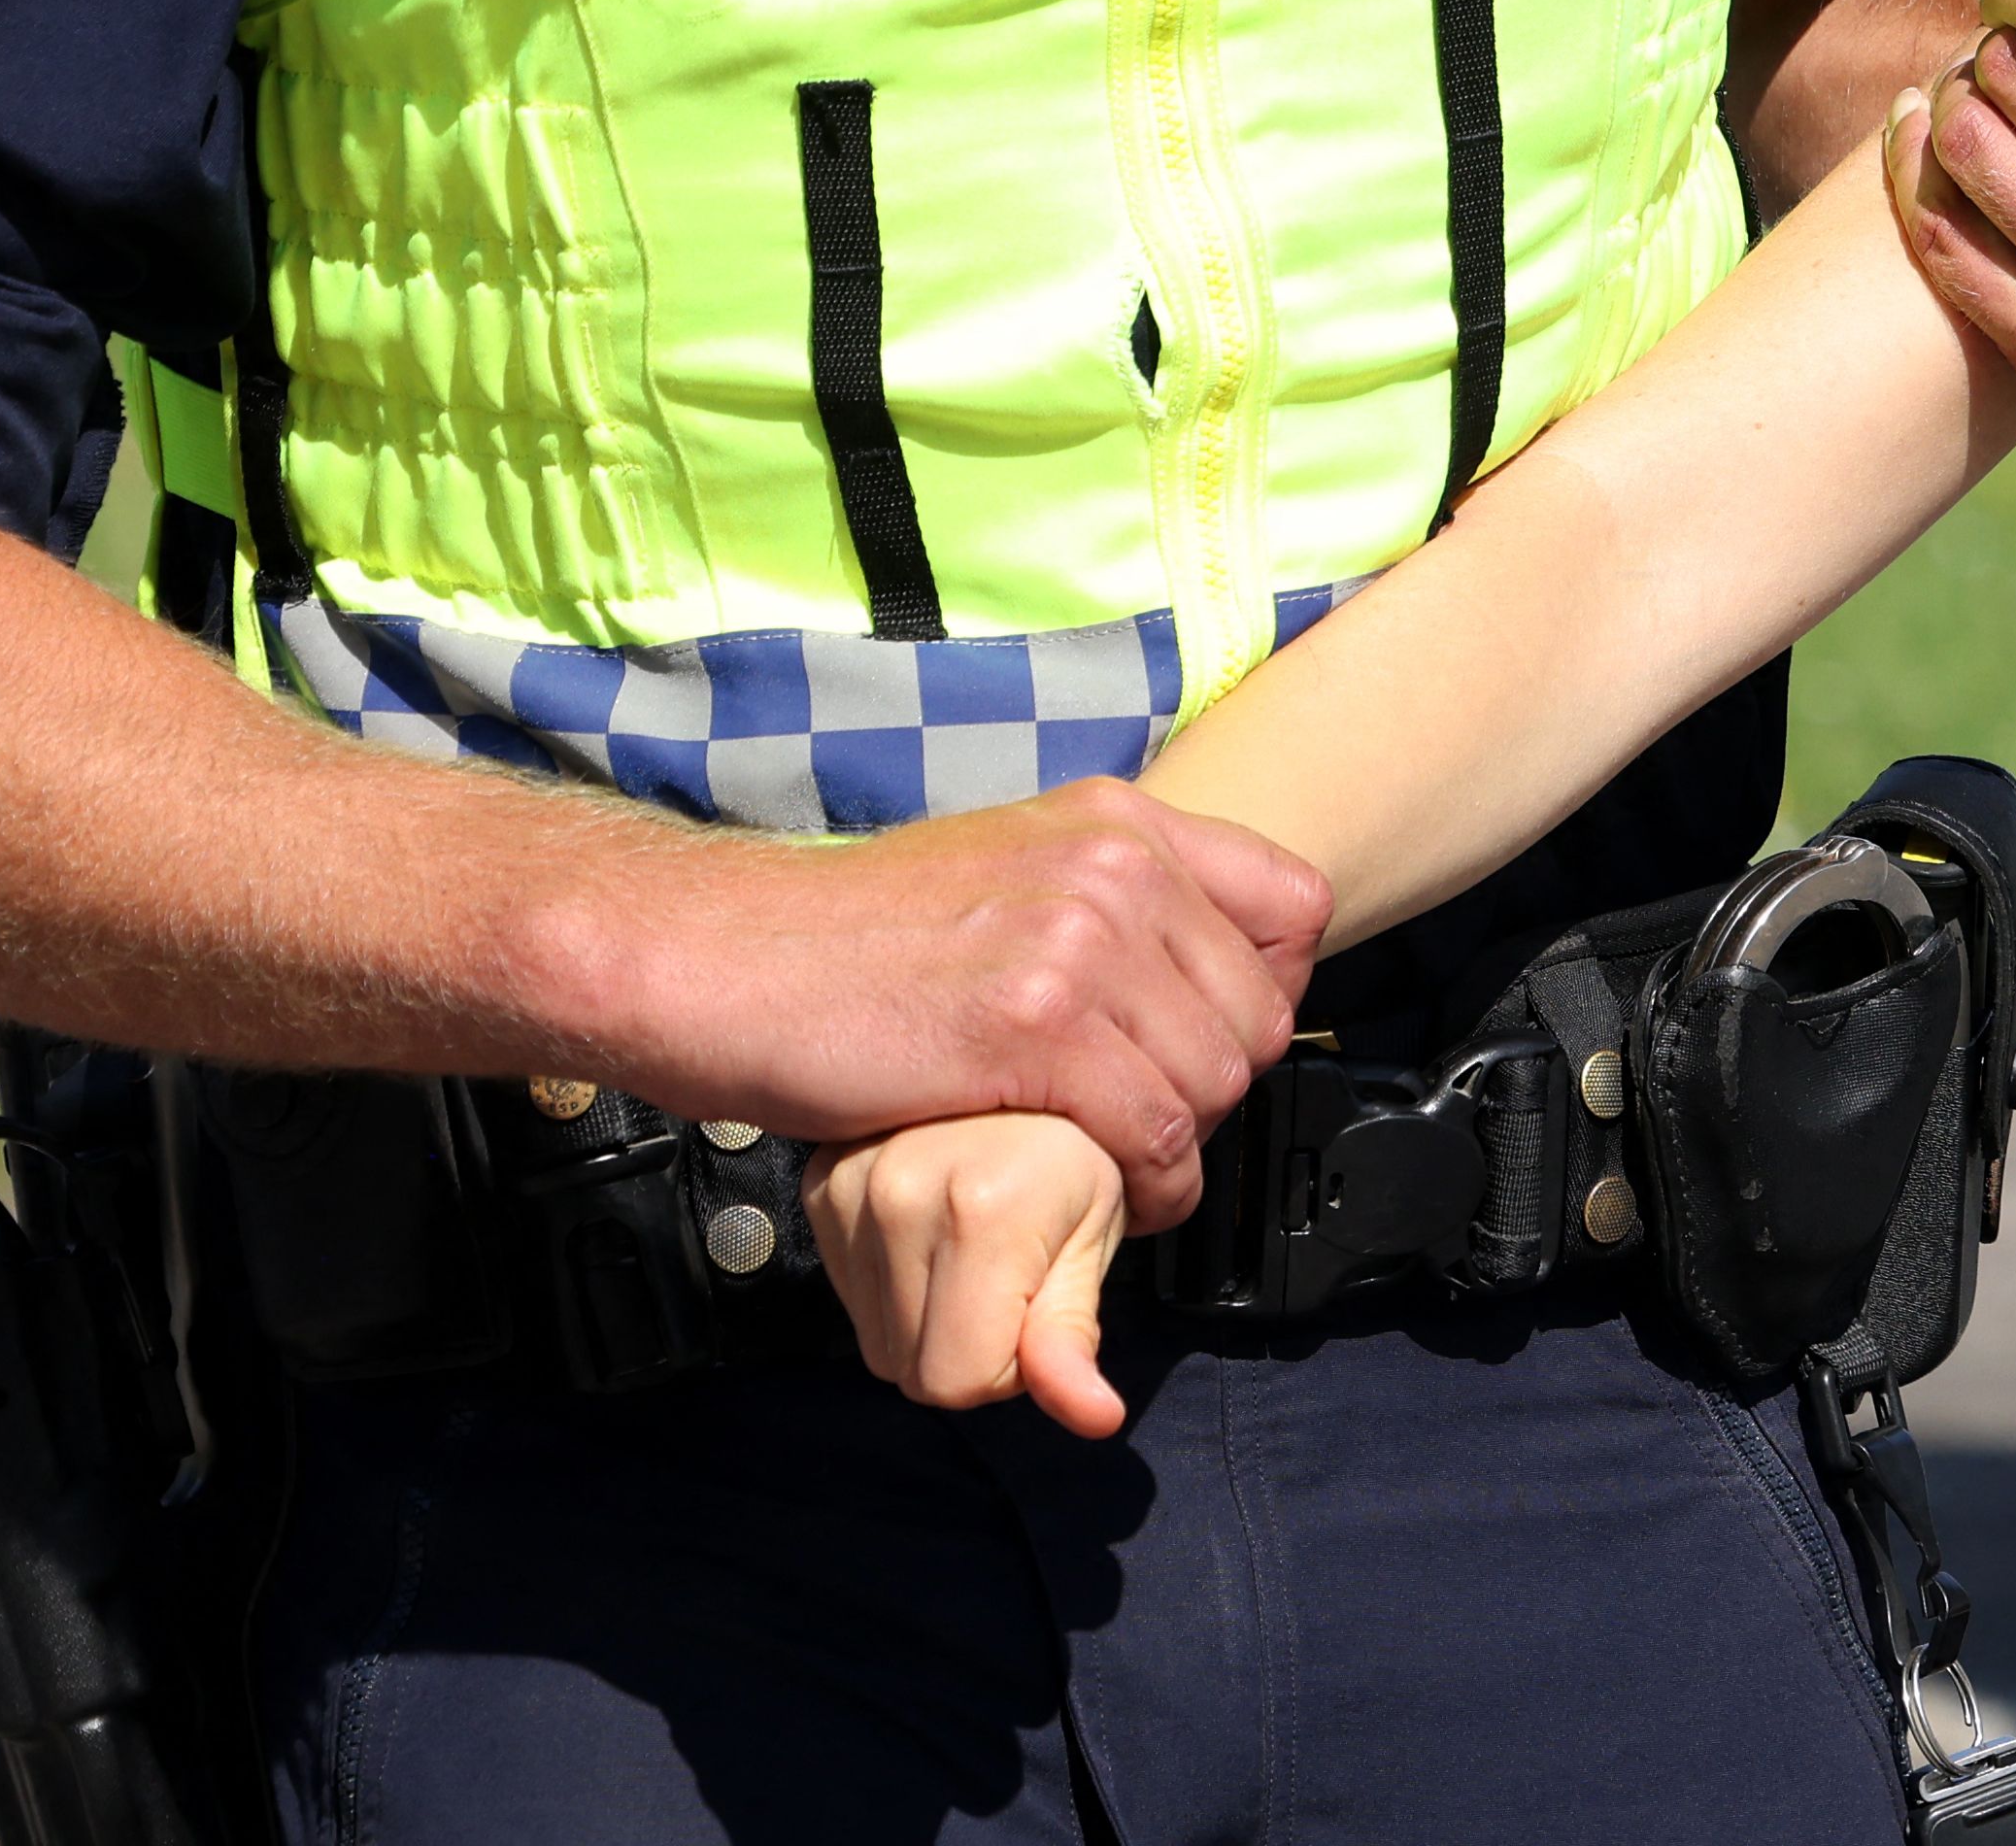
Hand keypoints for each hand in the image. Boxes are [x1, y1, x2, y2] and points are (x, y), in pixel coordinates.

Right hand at [562, 777, 1323, 1223]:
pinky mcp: (1033, 1028)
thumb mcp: (1006, 869)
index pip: (1296, 904)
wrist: (719, 960)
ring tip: (1122, 1169)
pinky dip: (1144, 1188)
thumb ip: (1106, 902)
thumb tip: (1191, 976)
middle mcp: (1116, 866)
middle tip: (1150, 1126)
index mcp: (1119, 820)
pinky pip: (1154, 1133)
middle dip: (1219, 1090)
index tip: (1216, 1044)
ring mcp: (1079, 942)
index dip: (1270, 992)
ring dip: (1181, 1150)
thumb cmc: (847, 938)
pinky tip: (1102, 1196)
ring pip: (1215, 1082)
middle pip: (1261, 1012)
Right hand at [805, 1112, 1135, 1430]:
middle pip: (912, 1371)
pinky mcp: (822, 1185)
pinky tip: (936, 1233)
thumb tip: (1093, 1418)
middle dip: (972, 1346)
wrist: (1021, 1053)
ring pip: (877, 1343)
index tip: (1039, 1305)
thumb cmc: (1078, 1141)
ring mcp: (850, 1188)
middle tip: (1015, 1271)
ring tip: (979, 1246)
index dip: (1010, 1365)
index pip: (959, 1381)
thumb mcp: (1096, 1233)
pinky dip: (897, 1287)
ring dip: (933, 1320)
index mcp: (982, 1211)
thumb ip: (1074, 1334)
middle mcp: (901, 1196)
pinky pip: (853, 1296)